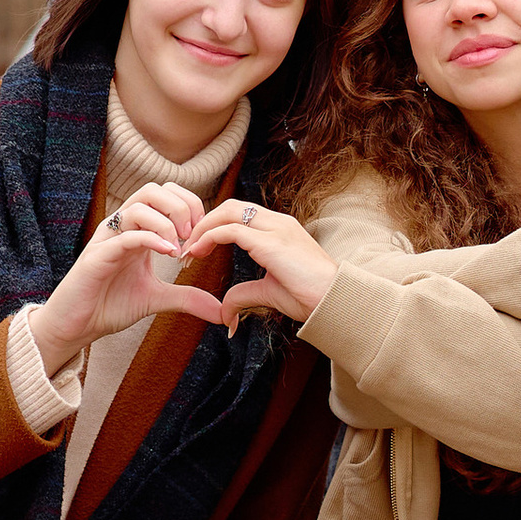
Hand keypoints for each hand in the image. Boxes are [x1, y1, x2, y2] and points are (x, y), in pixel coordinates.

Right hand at [22, 182, 224, 376]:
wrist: (76, 325)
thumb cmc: (110, 305)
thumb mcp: (157, 298)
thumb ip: (187, 298)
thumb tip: (221, 311)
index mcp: (138, 229)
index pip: (167, 194)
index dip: (191, 206)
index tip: (201, 236)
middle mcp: (122, 227)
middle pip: (154, 189)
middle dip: (181, 207)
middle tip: (191, 237)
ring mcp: (108, 238)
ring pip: (139, 205)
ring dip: (167, 222)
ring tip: (179, 248)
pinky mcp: (97, 256)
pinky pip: (125, 235)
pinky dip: (151, 239)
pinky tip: (169, 255)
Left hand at [192, 196, 338, 323]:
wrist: (334, 301)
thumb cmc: (309, 296)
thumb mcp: (269, 293)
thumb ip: (244, 295)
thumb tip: (224, 313)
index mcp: (280, 229)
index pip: (240, 214)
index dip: (213, 226)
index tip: (196, 248)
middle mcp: (278, 222)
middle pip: (230, 206)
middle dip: (203, 222)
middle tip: (187, 246)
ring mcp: (276, 229)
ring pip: (227, 212)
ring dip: (202, 229)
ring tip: (188, 250)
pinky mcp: (271, 243)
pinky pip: (230, 231)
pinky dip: (208, 238)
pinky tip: (196, 253)